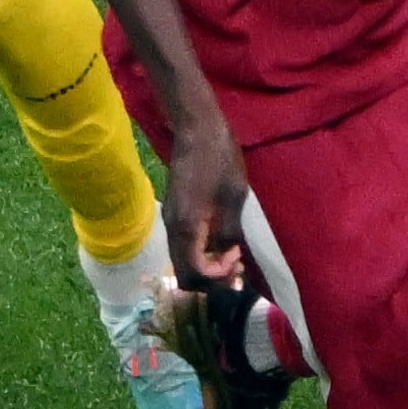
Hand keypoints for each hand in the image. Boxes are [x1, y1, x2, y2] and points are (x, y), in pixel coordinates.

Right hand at [161, 114, 249, 288]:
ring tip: (230, 254)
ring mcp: (170, 221)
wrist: (197, 129)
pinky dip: (199, 253)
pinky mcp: (173, 213)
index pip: (195, 273)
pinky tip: (219, 240)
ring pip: (182, 262)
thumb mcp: (233, 197)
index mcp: (186, 227)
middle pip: (184, 275)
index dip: (218, 274)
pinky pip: (183, 247)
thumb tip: (228, 255)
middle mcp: (172, 229)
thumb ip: (229, 232)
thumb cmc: (219, 160)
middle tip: (235, 264)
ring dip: (205, 266)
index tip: (237, 255)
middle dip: (210, 278)